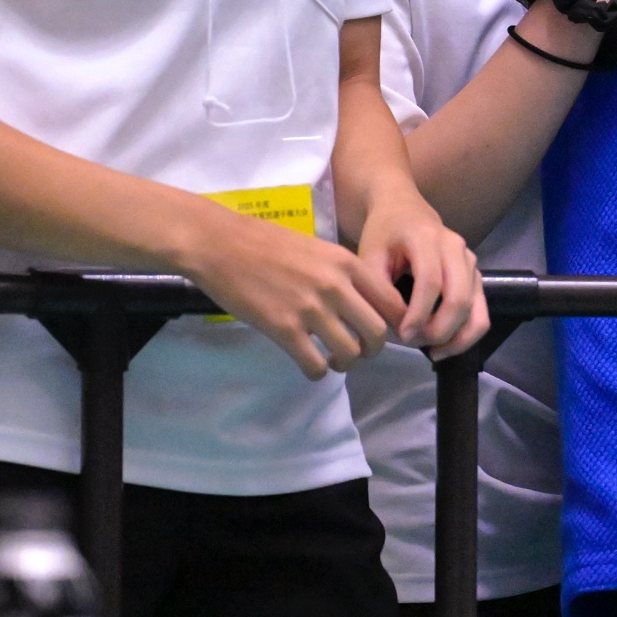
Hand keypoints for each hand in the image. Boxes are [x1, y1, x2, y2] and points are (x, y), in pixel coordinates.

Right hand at [176, 207, 408, 380]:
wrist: (221, 245)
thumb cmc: (267, 243)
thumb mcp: (318, 249)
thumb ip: (342, 274)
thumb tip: (362, 302)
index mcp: (347, 264)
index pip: (392, 302)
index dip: (394, 324)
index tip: (384, 332)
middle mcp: (335, 287)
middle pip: (377, 334)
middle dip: (373, 350)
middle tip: (359, 352)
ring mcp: (310, 309)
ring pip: (349, 354)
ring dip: (345, 364)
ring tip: (333, 360)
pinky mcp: (283, 329)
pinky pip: (315, 365)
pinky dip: (317, 373)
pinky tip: (311, 367)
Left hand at [355, 184, 489, 359]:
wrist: (403, 210)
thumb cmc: (383, 234)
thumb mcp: (368, 257)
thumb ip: (379, 291)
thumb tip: (397, 329)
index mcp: (426, 237)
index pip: (430, 281)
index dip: (418, 313)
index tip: (401, 336)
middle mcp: (456, 248)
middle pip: (459, 298)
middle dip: (439, 330)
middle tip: (414, 343)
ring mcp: (471, 262)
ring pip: (476, 309)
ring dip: (456, 337)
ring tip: (431, 351)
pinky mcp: (476, 276)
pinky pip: (481, 312)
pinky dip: (467, 335)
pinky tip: (443, 346)